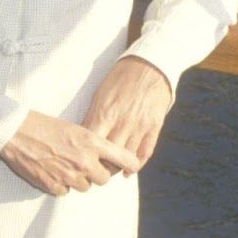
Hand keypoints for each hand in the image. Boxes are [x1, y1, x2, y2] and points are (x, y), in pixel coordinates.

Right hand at [0, 110, 141, 196]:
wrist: (15, 133)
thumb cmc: (43, 125)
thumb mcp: (75, 128)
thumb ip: (92, 144)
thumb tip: (105, 158)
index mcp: (92, 142)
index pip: (125, 159)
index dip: (129, 164)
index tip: (128, 166)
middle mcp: (84, 161)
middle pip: (104, 179)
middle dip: (97, 174)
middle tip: (85, 164)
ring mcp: (69, 176)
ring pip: (85, 187)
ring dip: (79, 180)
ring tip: (64, 165)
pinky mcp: (53, 186)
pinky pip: (66, 192)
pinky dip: (61, 184)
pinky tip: (52, 171)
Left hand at [81, 57, 172, 173]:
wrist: (150, 65)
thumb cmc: (120, 79)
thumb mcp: (100, 95)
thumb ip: (93, 117)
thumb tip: (83, 138)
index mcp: (105, 113)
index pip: (92, 146)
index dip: (87, 157)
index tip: (83, 163)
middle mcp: (122, 122)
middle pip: (109, 156)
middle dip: (102, 167)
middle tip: (96, 171)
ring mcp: (140, 126)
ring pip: (128, 158)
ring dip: (119, 168)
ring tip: (111, 171)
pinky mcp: (154, 126)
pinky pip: (145, 152)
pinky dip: (137, 165)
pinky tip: (130, 170)